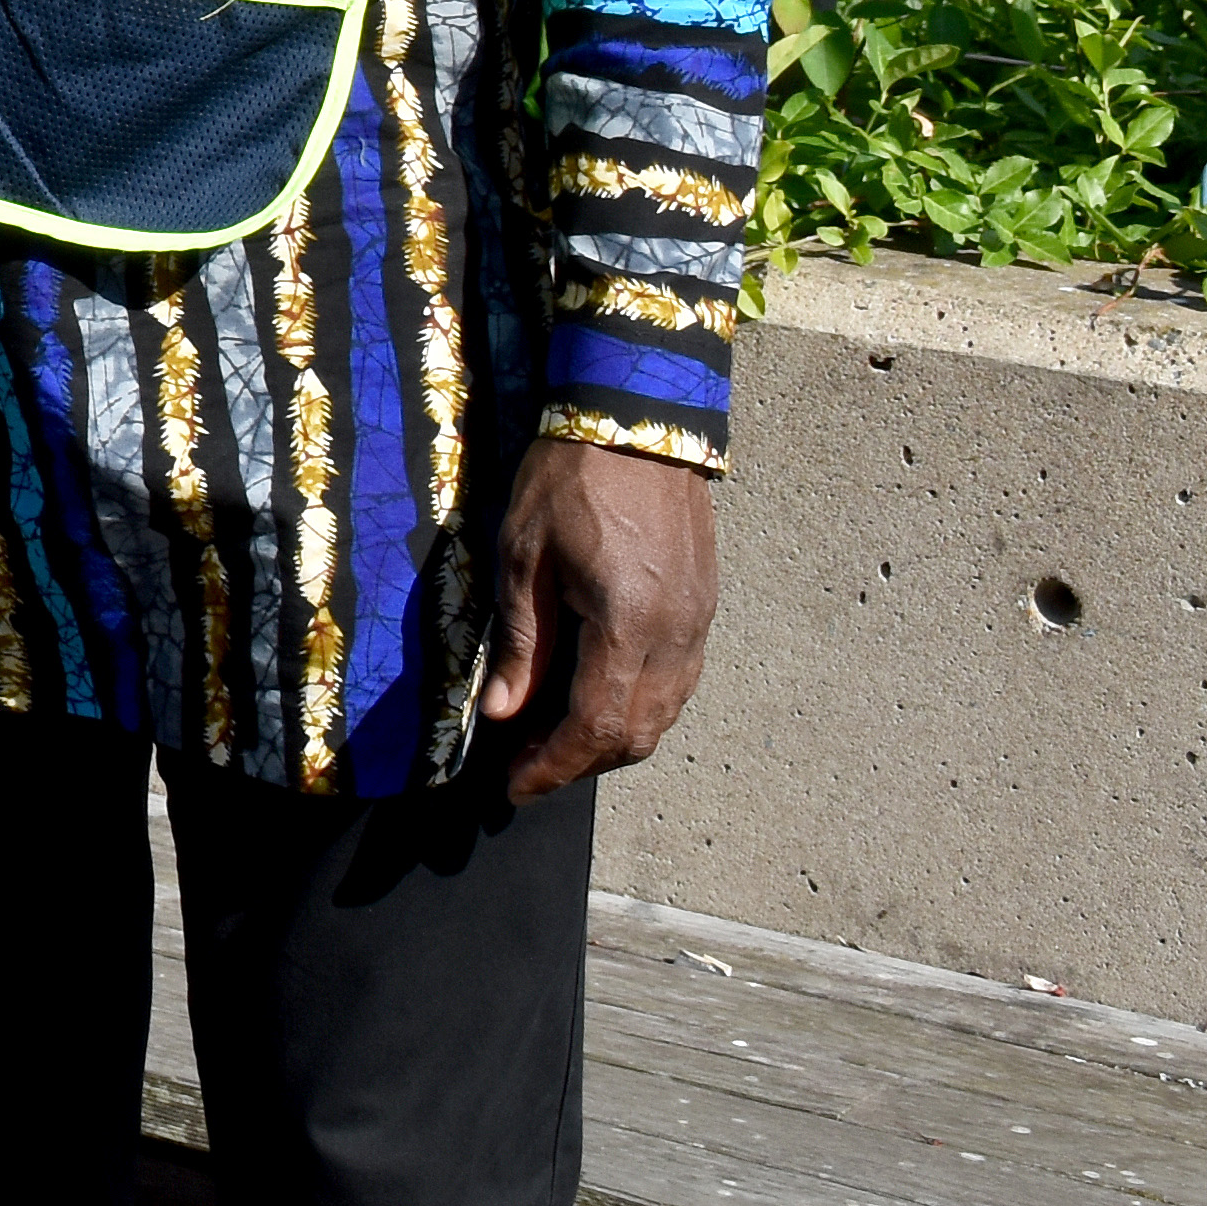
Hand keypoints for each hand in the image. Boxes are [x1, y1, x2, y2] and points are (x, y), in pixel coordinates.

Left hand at [479, 434, 717, 800]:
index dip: (553, 767)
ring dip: (613, 740)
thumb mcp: (522, 556)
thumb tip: (502, 713)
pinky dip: (639, 706)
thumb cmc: (570, 479)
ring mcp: (698, 623)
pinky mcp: (704, 607)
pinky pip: (678, 683)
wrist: (636, 419)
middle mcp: (674, 636)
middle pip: (636, 734)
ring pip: (664, 715)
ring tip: (556, 736)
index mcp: (625, 625)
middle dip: (581, 763)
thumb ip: (519, 641)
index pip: (594, 727)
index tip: (515, 786)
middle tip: (527, 764)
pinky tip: (598, 694)